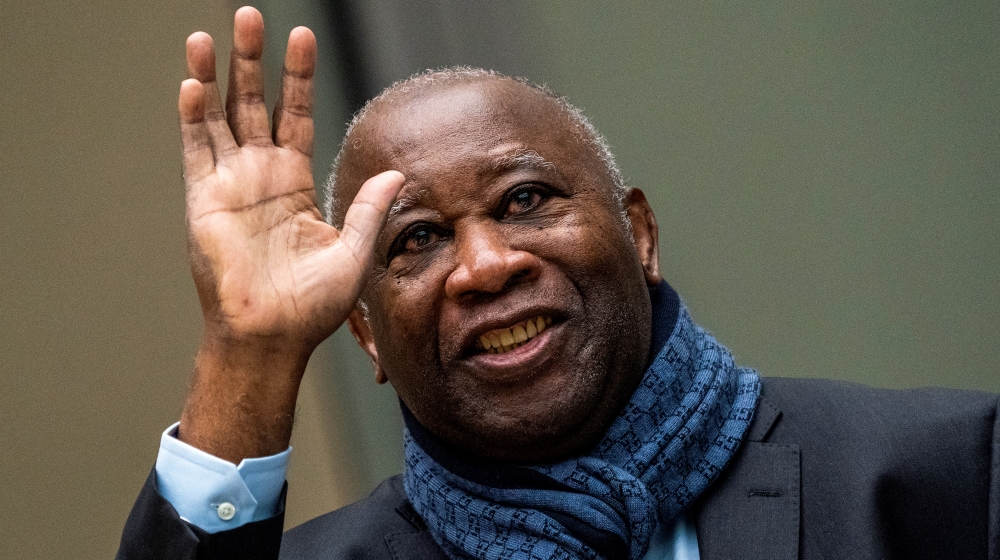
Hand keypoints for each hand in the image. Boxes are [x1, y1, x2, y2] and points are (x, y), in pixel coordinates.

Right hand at [176, 7, 403, 461]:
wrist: (272, 336)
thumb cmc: (312, 305)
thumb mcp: (354, 251)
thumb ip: (370, 209)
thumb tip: (399, 173)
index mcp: (295, 182)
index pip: (298, 114)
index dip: (299, 77)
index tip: (303, 37)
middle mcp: (260, 175)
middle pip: (255, 103)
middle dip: (254, 60)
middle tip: (251, 15)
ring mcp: (229, 184)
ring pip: (219, 116)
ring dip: (214, 75)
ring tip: (210, 33)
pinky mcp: (203, 201)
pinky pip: (196, 150)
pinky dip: (193, 117)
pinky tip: (193, 82)